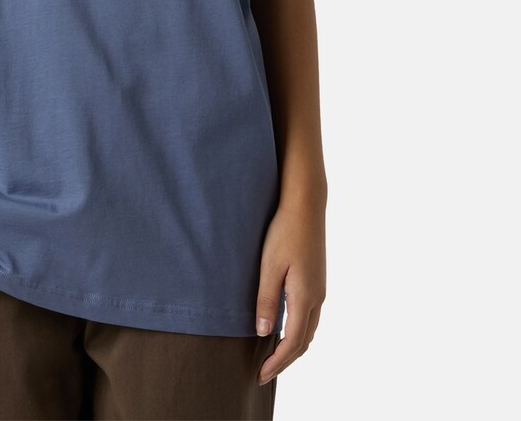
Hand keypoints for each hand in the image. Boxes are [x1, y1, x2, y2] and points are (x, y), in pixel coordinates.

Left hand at [254, 199, 326, 386]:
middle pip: (304, 341)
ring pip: (309, 329)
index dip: (277, 362)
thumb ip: (266, 300)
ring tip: (272, 355)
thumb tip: (264, 333)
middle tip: (264, 372)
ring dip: (293, 346)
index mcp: (305, 297)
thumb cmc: (284, 231)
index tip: (260, 376)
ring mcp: (320, 289)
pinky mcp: (317, 280)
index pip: (292, 343)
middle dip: (285, 360)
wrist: (306, 204)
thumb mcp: (269, 266)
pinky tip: (283, 326)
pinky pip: (309, 316)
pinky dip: (298, 330)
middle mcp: (317, 298)